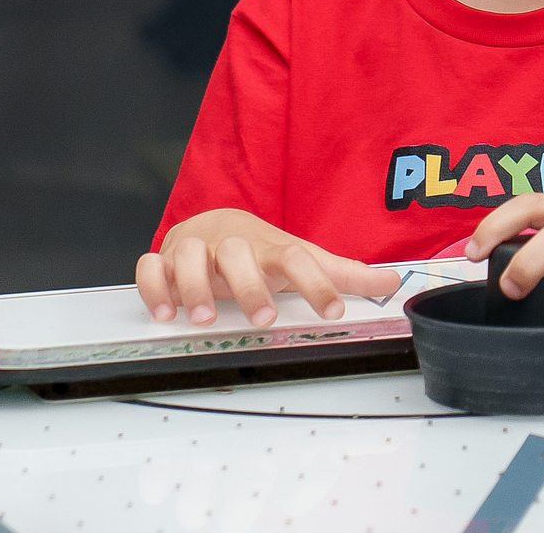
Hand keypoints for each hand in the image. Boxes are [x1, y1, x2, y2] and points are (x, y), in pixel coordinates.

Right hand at [135, 208, 400, 327]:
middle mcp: (234, 244)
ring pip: (192, 257)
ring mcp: (197, 249)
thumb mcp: (303, 259)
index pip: (298, 258)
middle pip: (240, 254)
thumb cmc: (262, 250)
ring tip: (203, 320)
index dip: (317, 284)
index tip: (334, 311)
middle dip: (250, 285)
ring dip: (196, 287)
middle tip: (263, 317)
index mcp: (271, 246)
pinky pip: (151, 267)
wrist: (215, 224)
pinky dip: (155, 287)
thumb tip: (392, 282)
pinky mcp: (165, 259)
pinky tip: (165, 312)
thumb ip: (344, 274)